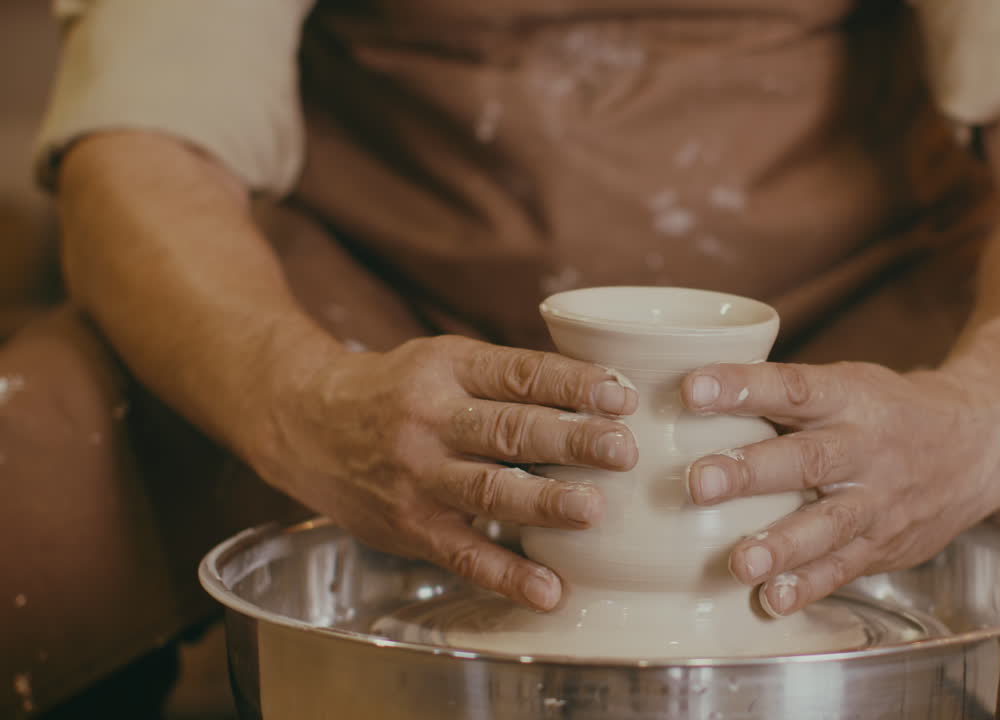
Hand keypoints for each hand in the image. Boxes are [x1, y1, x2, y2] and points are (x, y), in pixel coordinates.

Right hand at [245, 335, 638, 610]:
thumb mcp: (443, 360)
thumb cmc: (395, 390)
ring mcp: (418, 475)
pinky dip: (506, 575)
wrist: (306, 423)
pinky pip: (462, 554)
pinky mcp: (410, 526)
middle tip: (623, 450)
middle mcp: (431, 419)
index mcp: (447, 368)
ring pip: (488, 489)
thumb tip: (601, 391)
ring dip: (545, 502)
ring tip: (594, 511)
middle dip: (571, 439)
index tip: (621, 396)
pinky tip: (549, 590)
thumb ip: (508, 377)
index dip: (573, 383)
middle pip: (509, 429)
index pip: (519, 373)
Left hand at [680, 361, 999, 615]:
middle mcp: (865, 448)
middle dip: (750, 472)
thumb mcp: (847, 384)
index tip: (692, 388)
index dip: (743, 386)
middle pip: (806, 460)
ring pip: (828, 523)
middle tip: (698, 483)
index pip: (793, 387)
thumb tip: (688, 393)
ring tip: (738, 560)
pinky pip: (845, 568)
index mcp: (850, 397)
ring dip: (780, 544)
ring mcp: (878, 500)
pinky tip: (772, 600)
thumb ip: (782, 396)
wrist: (979, 444)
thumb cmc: (889, 409)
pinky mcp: (884, 544)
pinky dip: (809, 586)